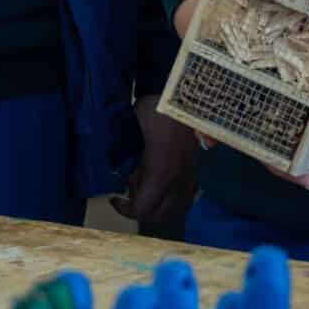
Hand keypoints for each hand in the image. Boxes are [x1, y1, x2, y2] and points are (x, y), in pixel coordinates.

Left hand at [111, 103, 199, 235]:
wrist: (182, 93)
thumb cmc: (154, 111)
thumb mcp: (130, 135)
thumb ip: (125, 161)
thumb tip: (121, 176)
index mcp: (161, 175)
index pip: (142, 210)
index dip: (124, 209)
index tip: (114, 197)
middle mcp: (178, 181)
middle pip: (158, 215)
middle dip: (140, 210)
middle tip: (128, 195)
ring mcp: (189, 175)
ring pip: (175, 208)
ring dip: (158, 206)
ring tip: (146, 189)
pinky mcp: (195, 168)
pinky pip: (186, 195)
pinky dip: (173, 198)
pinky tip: (164, 184)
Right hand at [174, 0, 308, 190]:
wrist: (210, 15)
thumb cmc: (206, 56)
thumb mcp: (201, 88)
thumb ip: (203, 117)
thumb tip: (211, 142)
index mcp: (252, 122)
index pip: (273, 157)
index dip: (291, 172)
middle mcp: (273, 110)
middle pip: (299, 145)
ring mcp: (288, 91)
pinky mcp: (301, 67)